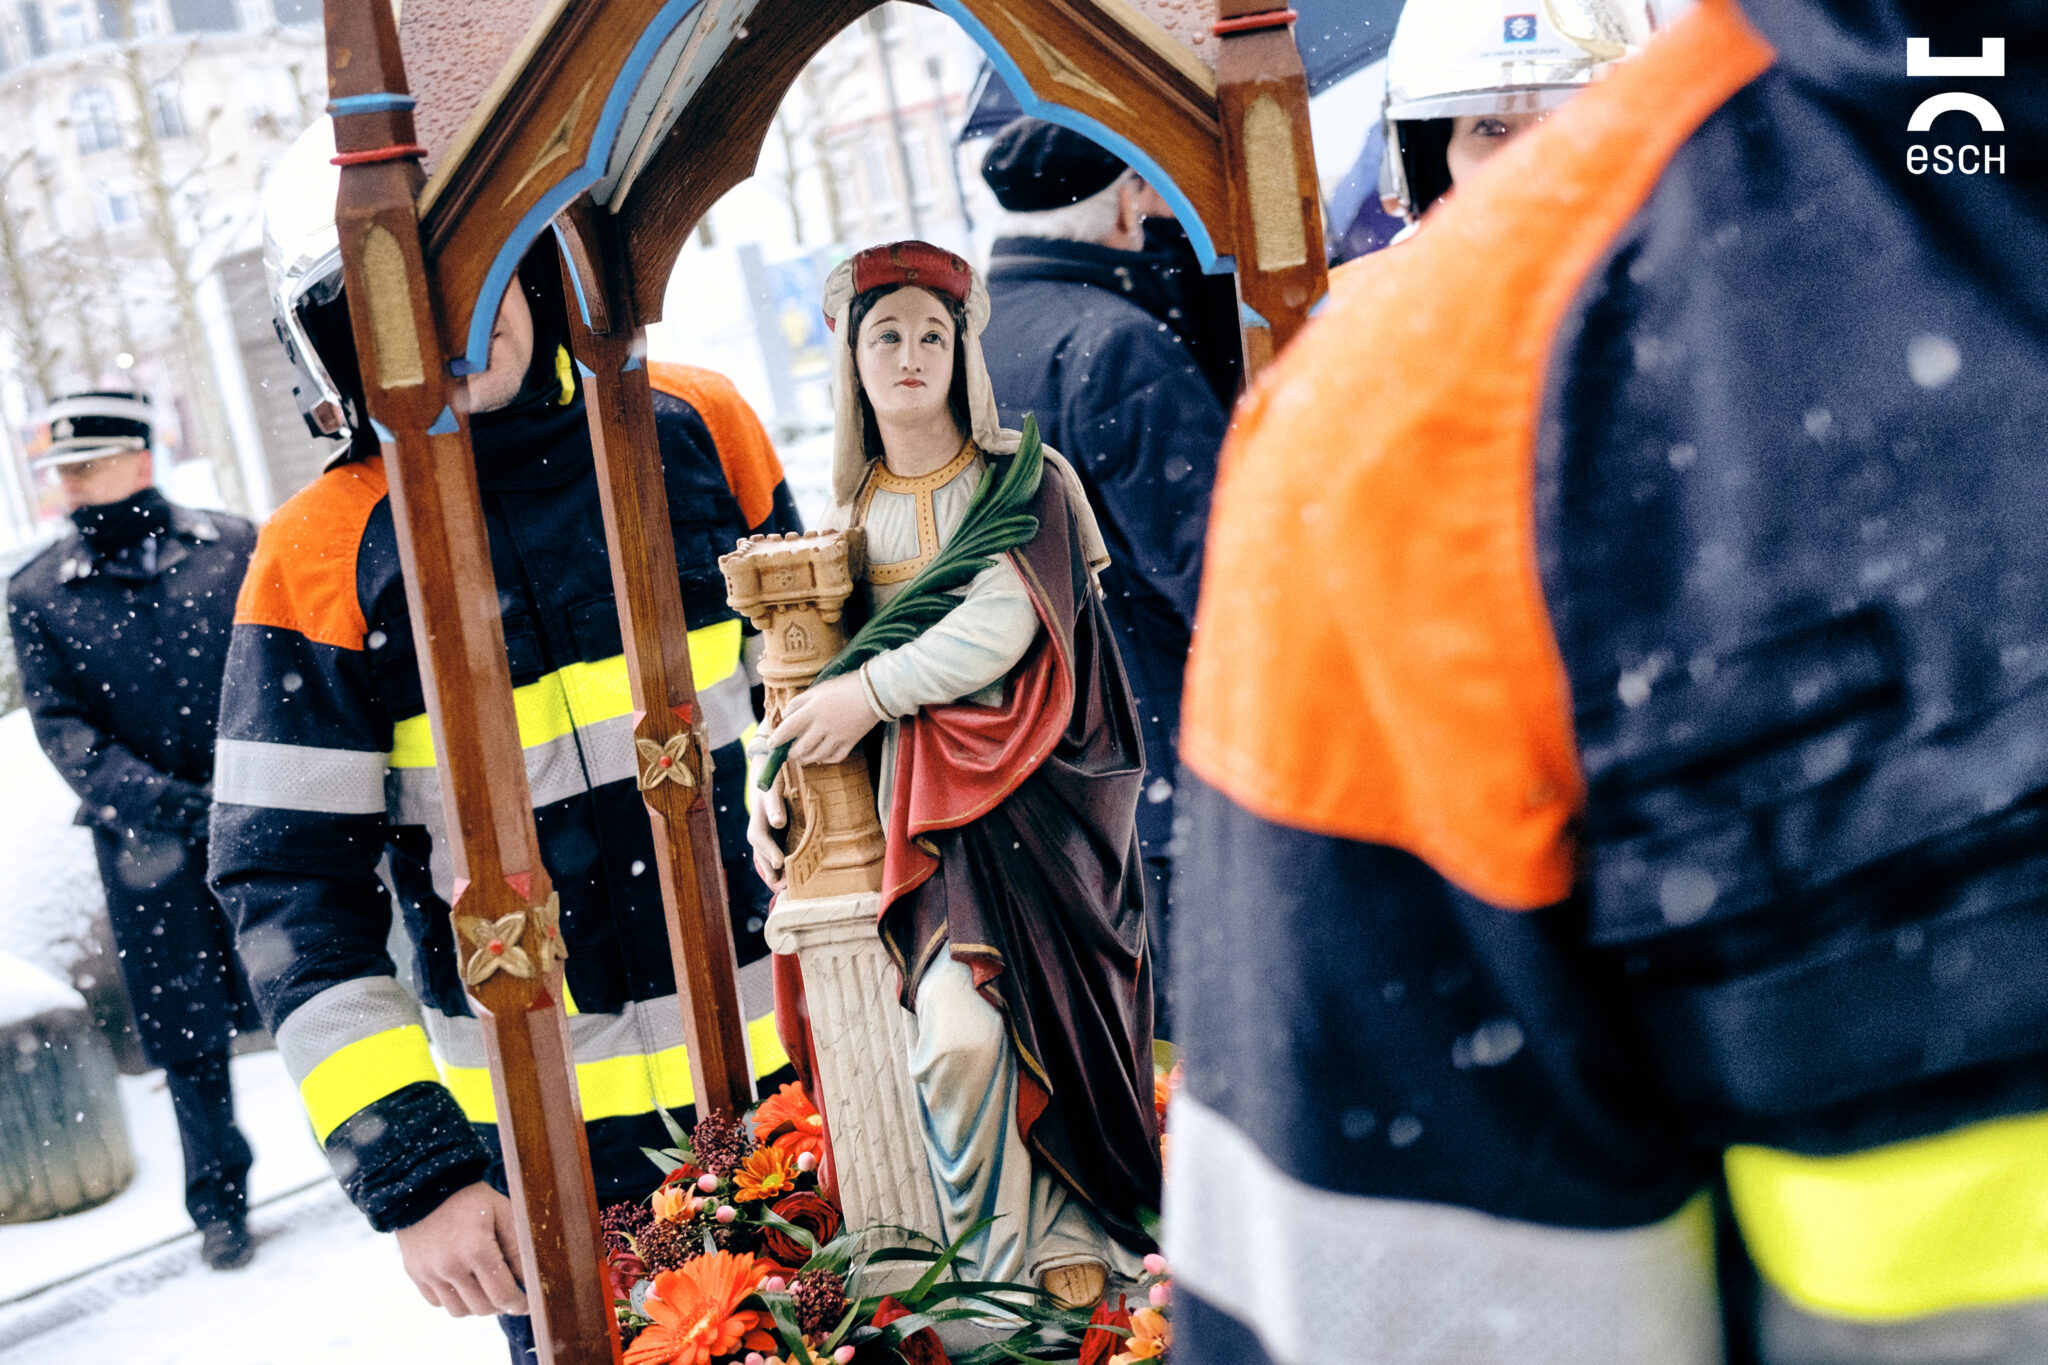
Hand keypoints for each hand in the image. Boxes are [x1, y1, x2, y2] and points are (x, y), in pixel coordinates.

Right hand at [395, 1182, 528, 1317]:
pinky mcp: (415, 1274)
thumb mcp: (504, 1213)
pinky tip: (464, 1282)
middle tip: (509, 1293)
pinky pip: (438, 1302)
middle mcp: (450, 1266)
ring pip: (459, 1311)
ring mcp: (429, 1273)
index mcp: (476, 1250)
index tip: (527, 1304)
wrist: (426, 1186)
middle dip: (500, 1305)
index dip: (519, 1304)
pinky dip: (454, 1299)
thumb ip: (518, 1249)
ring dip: (476, 1305)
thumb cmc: (472, 1198)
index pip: (503, 1295)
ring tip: (486, 1289)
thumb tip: (529, 1281)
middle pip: (482, 1307)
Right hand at [749, 779, 788, 893]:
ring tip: (791, 891)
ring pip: (770, 865)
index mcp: (756, 827)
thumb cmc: (771, 787)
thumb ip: (775, 806)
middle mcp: (758, 840)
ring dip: (779, 878)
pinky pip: (777, 863)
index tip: (780, 862)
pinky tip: (794, 882)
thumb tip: (778, 823)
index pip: (761, 841)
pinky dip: (784, 873)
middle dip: (775, 875)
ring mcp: (766, 845)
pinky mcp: (774, 847)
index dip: (770, 852)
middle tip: (787, 888)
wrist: (767, 786)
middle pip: (764, 860)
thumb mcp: (772, 792)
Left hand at [768, 674, 879, 767]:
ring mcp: (837, 736)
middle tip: (788, 753)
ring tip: (802, 757)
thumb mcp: (818, 688)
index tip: (772, 744)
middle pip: (801, 748)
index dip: (777, 739)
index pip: (788, 729)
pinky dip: (826, 760)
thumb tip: (785, 714)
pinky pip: (835, 757)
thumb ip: (799, 702)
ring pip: (816, 756)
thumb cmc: (844, 686)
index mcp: (812, 710)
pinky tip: (822, 757)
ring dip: (806, 759)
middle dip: (791, 753)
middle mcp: (822, 726)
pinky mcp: (851, 741)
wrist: (874, 691)